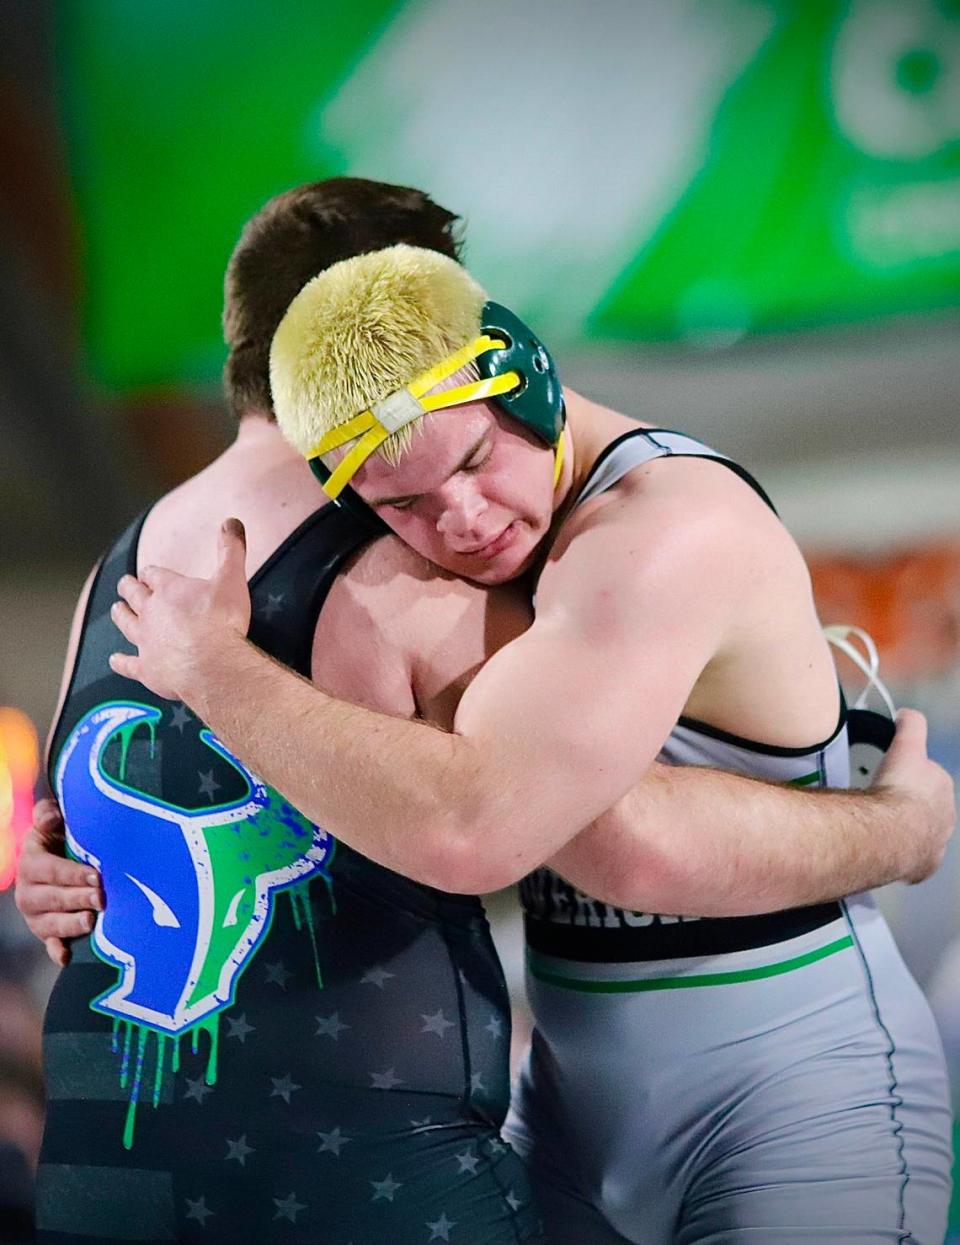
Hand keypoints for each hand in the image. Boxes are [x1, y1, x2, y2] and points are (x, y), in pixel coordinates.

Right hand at [14, 799, 102, 966]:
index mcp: (30, 863)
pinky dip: (57, 952)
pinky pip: (49, 944)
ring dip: (71, 924)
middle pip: (53, 898)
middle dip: (78, 899)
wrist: (59, 861)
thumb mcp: (52, 823)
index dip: (73, 873)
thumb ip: (48, 815)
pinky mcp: (45, 933)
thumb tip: (50, 816)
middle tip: (101, 898)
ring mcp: (36, 915)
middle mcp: (28, 892)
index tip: (96, 875)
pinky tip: (67, 958)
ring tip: (91, 921)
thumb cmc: (61, 838)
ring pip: (51, 924)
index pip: (50, 870)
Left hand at [110, 519, 250, 700]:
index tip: (150, 572)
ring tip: (117, 609)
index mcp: (169, 589)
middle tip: (125, 584)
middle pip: (134, 595)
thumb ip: (231, 550)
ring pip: (126, 623)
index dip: (152, 572)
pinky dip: (120, 661)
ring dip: (121, 615)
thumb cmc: (224, 621)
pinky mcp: (146, 668)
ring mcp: (146, 640)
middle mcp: (151, 612)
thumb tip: (231, 521)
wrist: (214, 665)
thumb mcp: (232, 578)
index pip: (154, 574)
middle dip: (129, 588)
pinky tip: (115, 659)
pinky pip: (127, 663)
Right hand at [874, 708, 955, 883]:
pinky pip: (914, 860)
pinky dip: (903, 856)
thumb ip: (910, 724)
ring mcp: (936, 843)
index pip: (930, 778)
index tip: (895, 779)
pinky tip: (888, 850)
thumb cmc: (898, 790)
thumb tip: (905, 714)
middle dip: (909, 806)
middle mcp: (946, 817)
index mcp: (943, 787)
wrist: (891, 830)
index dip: (911, 777)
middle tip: (884, 804)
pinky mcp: (924, 865)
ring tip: (882, 827)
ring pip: (921, 834)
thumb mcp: (906, 745)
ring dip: (906, 831)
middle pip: (926, 808)